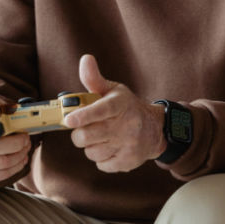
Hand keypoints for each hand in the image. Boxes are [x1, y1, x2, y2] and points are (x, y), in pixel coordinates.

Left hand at [64, 54, 165, 172]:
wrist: (155, 128)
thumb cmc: (127, 107)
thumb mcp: (114, 90)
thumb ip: (94, 79)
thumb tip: (85, 59)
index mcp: (120, 104)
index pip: (101, 110)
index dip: (84, 115)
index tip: (69, 120)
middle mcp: (127, 125)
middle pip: (86, 136)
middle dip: (79, 133)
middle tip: (84, 128)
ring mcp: (128, 145)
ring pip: (91, 152)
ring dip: (91, 146)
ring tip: (102, 137)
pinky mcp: (128, 162)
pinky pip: (101, 164)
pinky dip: (101, 158)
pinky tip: (110, 147)